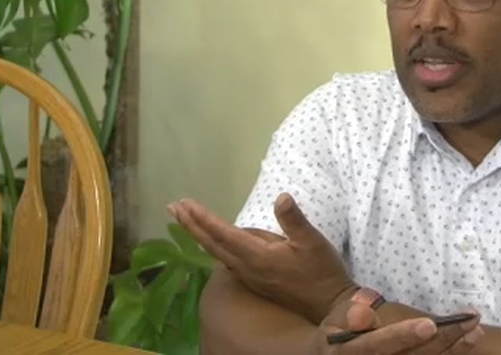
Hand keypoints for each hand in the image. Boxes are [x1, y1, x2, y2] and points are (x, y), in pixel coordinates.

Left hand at [168, 193, 355, 322]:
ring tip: (187, 220)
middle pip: (211, 244)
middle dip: (190, 225)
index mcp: (257, 256)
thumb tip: (281, 197)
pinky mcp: (256, 281)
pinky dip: (214, 245)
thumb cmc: (322, 272)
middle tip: (172, 207)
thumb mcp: (313, 241)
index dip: (202, 218)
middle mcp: (247, 268)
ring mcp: (250, 276)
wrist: (328, 304)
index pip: (223, 234)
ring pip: (217, 252)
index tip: (185, 203)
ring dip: (199, 235)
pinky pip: (227, 260)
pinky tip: (214, 241)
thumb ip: (294, 220)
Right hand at [317, 301, 483, 354]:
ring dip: (454, 351)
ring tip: (475, 330)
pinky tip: (467, 344)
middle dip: (443, 340)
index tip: (428, 325)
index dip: (402, 336)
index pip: (376, 347)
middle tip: (470, 321)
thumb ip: (349, 316)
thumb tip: (363, 314)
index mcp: (350, 354)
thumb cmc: (338, 334)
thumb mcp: (334, 321)